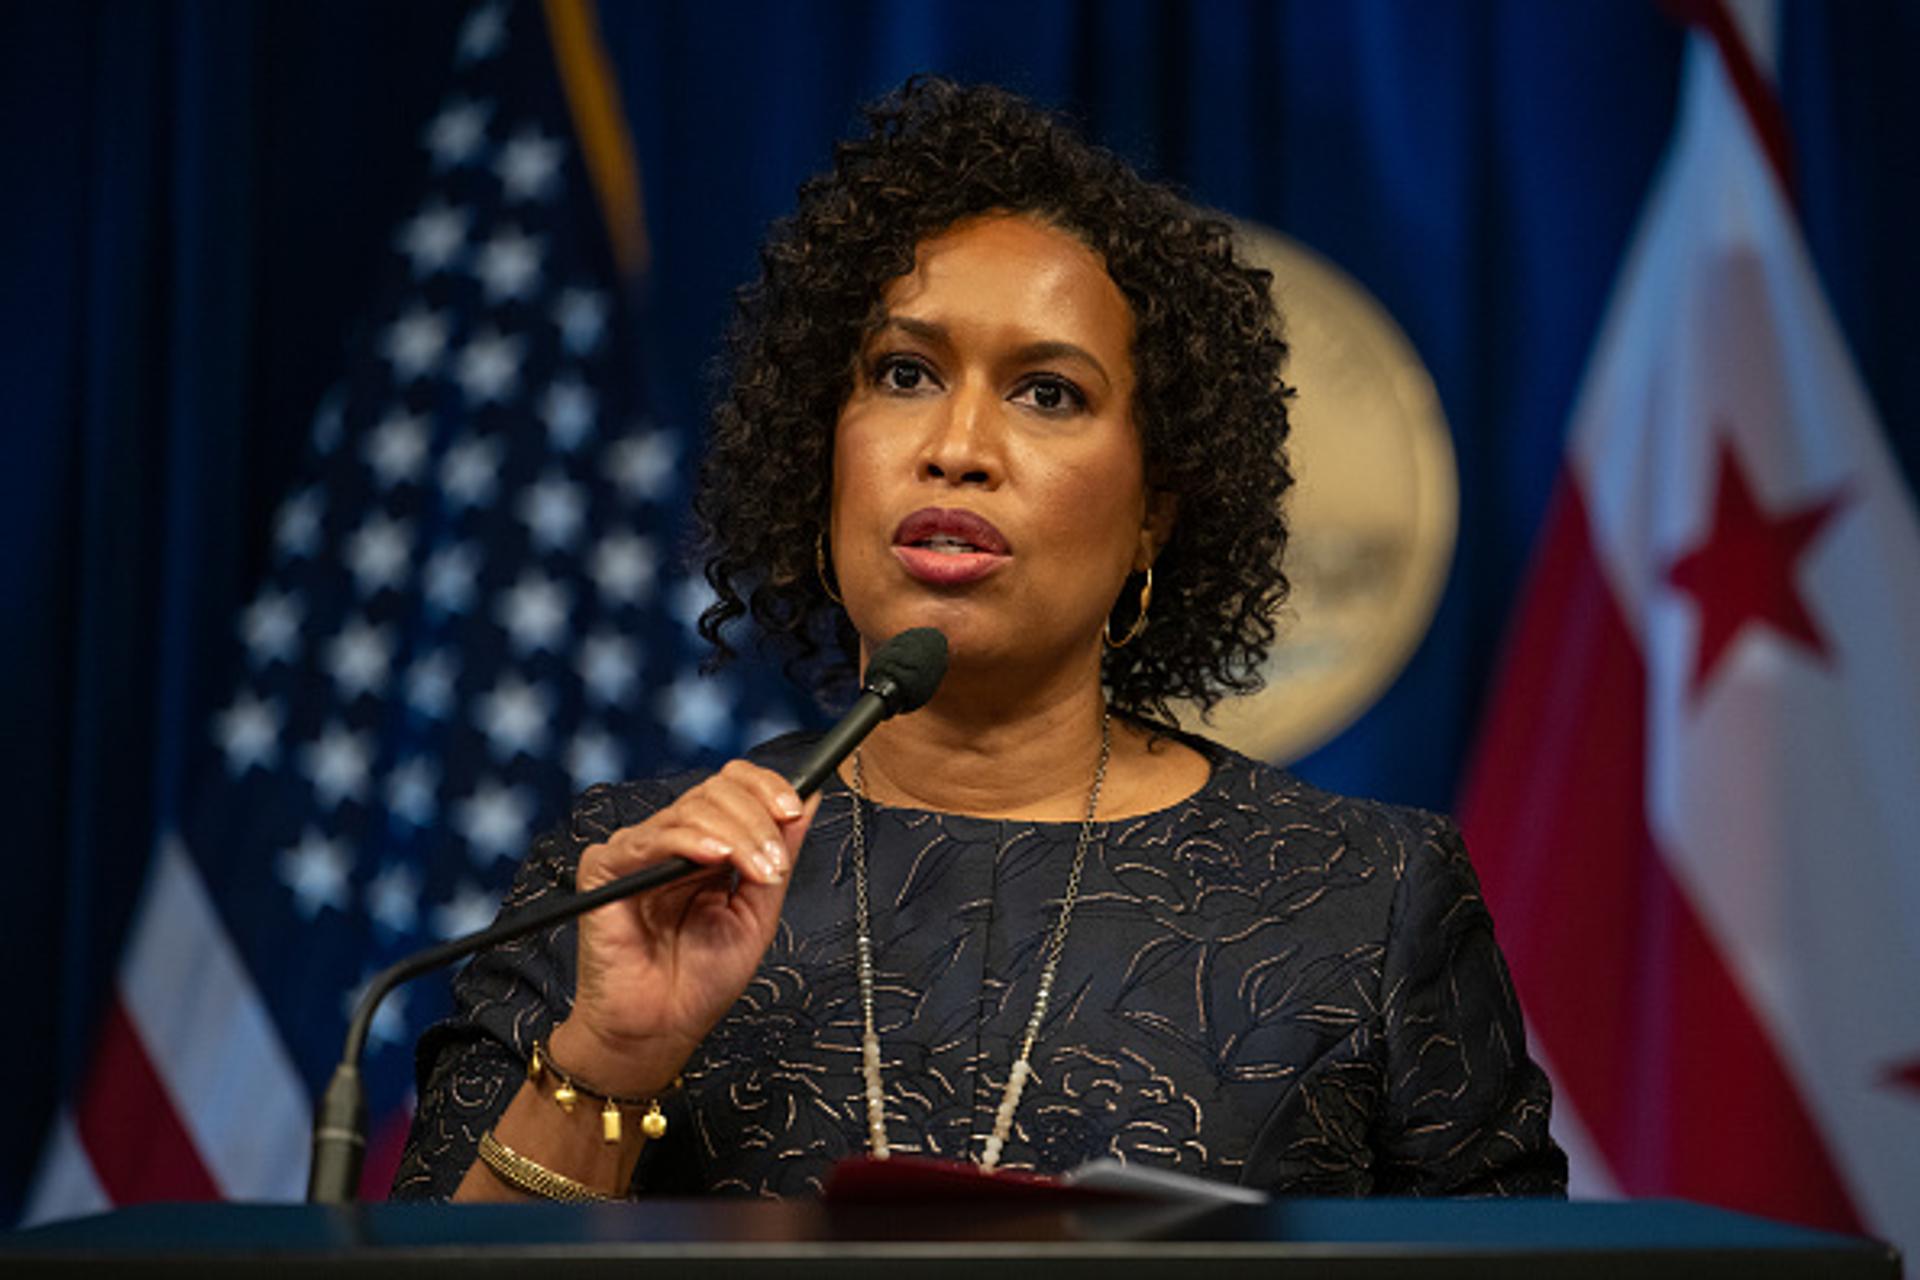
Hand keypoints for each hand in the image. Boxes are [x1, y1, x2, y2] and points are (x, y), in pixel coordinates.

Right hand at [547, 760, 819, 1094]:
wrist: (659, 1028)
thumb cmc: (701, 981)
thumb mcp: (758, 912)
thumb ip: (779, 855)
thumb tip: (808, 798)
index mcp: (708, 845)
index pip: (733, 787)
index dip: (766, 787)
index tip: (794, 809)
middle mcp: (672, 840)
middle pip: (717, 792)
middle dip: (758, 821)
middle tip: (776, 863)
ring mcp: (637, 851)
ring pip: (691, 810)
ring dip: (736, 836)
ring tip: (758, 873)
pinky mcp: (604, 868)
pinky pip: (648, 838)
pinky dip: (688, 841)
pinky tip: (714, 859)